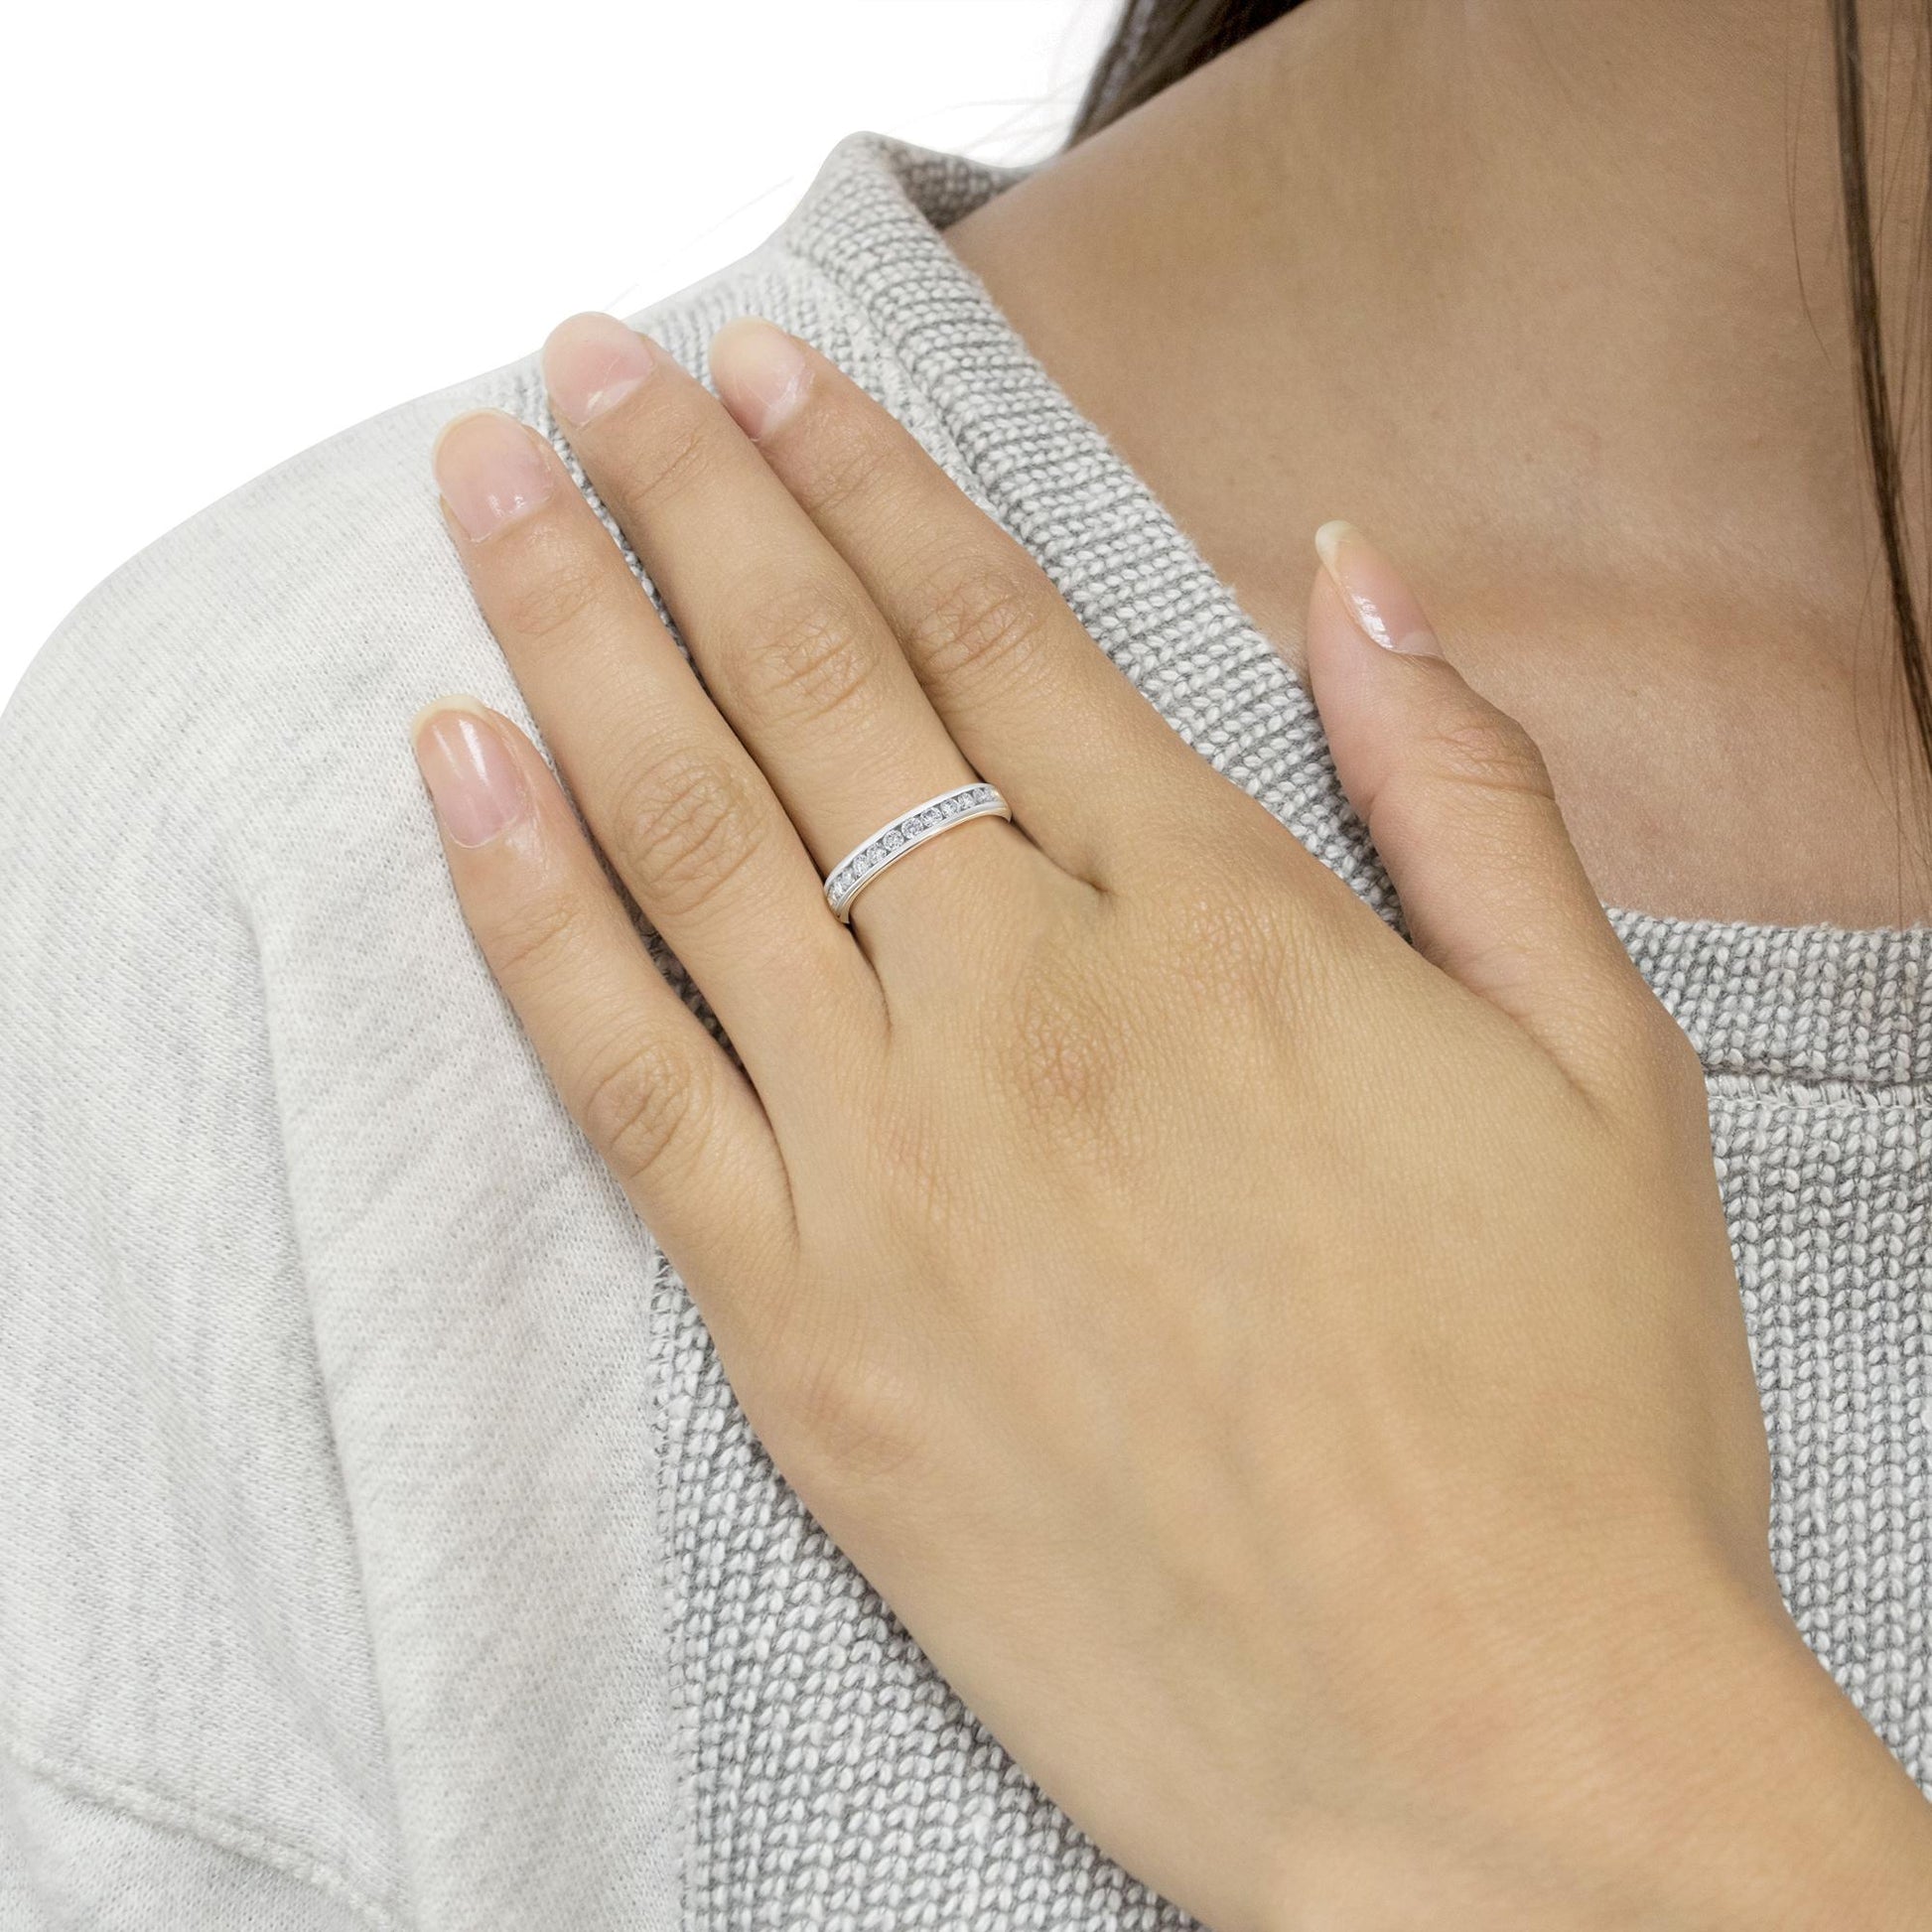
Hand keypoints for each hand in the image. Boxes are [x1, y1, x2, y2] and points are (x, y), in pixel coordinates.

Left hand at [412, 311, 1931, 1928]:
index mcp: (1223, 923)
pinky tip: (448, 767)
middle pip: (813, 687)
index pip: (991, 630)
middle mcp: (1032, 1007)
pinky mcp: (808, 1338)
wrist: (1494, 1752)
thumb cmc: (1575, 1417)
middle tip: (582, 363)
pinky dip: (524, 910)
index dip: (863, 474)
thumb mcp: (1601, 1063)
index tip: (760, 367)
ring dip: (572, 634)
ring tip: (484, 491)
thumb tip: (1357, 571)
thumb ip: (1465, 792)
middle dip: (684, 497)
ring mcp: (897, 1169)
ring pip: (691, 837)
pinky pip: (628, 1079)